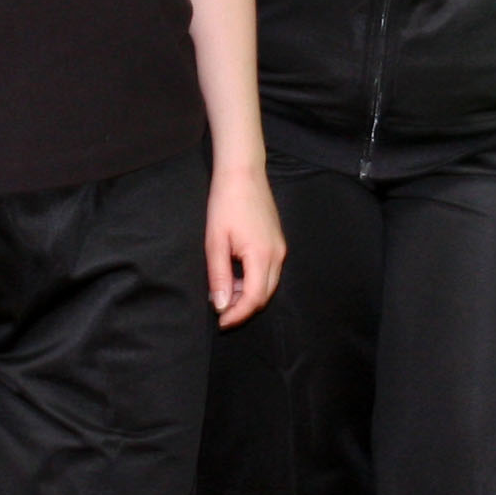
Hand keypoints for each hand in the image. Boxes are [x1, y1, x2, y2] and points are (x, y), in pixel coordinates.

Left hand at [205, 161, 284, 326]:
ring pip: (268, 285)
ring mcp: (280, 249)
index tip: (220, 321)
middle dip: (243, 309)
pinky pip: (269, 272)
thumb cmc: (225, 204)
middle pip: (265, 296)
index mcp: (262, 256)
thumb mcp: (215, 242)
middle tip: (220, 312)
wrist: (243, 173)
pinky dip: (253, 281)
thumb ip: (219, 276)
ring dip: (248, 295)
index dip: (238, 314)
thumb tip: (221, 305)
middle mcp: (277, 255)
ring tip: (224, 293)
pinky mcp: (278, 243)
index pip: (255, 299)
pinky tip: (235, 277)